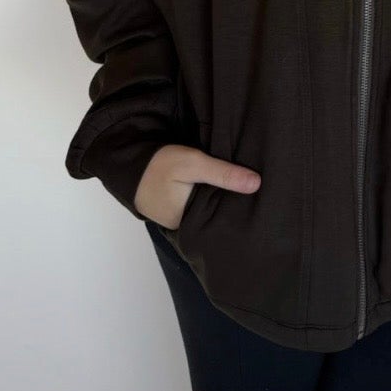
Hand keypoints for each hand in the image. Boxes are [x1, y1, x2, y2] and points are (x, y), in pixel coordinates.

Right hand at [135, 143, 261, 229]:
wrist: (128, 163)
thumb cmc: (159, 165)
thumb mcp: (193, 164)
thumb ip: (222, 173)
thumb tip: (257, 184)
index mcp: (190, 223)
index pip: (223, 219)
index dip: (240, 209)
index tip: (262, 201)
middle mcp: (185, 227)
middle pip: (216, 217)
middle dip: (232, 207)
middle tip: (258, 196)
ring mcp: (180, 220)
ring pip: (208, 212)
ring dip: (220, 201)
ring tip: (247, 194)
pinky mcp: (177, 210)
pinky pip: (198, 208)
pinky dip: (208, 199)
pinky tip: (223, 190)